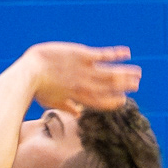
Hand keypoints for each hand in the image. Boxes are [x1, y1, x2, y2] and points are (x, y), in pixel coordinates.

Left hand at [26, 43, 140, 113]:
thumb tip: (77, 114)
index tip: (123, 100)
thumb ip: (66, 107)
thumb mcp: (51, 101)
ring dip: (125, 73)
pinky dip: (116, 54)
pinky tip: (126, 53)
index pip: (100, 101)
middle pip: (109, 87)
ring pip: (110, 73)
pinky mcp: (82, 55)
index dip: (113, 101)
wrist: (29, 73)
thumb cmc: (37, 88)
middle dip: (124, 86)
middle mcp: (85, 85)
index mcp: (78, 97)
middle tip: (137, 85)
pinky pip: (103, 55)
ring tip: (138, 73)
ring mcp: (84, 70)